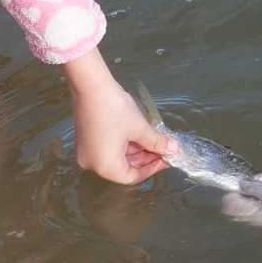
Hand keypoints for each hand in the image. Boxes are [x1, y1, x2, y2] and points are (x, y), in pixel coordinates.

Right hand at [65, 53, 168, 185]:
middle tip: (163, 147)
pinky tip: (139, 133)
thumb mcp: (139, 128)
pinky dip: (125, 143)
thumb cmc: (114, 109)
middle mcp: (92, 163)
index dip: (152, 168)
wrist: (91, 85)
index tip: (167, 158)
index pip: (132, 177)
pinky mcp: (86, 139)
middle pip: (124, 168)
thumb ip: (157, 143)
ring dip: (137, 149)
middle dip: (146, 157)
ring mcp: (87, 151)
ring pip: (117, 157)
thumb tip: (174, 150)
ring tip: (154, 138)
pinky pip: (109, 148)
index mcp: (104, 166)